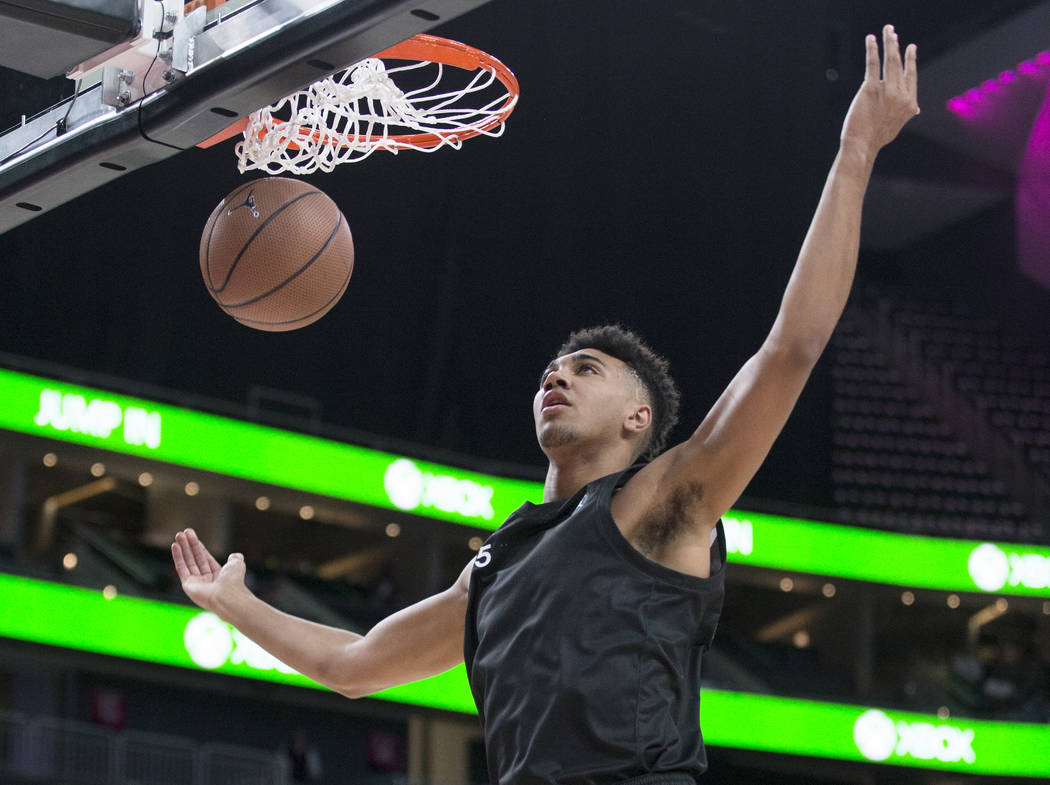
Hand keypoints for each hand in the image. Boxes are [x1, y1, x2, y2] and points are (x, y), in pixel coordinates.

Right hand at [171, 528, 246, 614]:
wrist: (227, 595)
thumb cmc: (233, 581)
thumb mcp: (237, 565)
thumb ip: (235, 558)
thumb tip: (235, 555)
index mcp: (217, 575)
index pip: (205, 558)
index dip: (198, 546)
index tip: (191, 536)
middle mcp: (205, 580)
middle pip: (195, 558)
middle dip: (189, 545)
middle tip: (182, 532)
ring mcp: (196, 583)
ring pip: (187, 561)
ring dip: (182, 548)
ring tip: (178, 535)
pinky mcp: (187, 585)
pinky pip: (181, 568)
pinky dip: (178, 557)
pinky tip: (175, 546)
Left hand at [840, 24, 918, 155]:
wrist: (862, 145)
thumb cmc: (877, 138)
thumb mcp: (897, 125)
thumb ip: (906, 113)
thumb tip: (916, 109)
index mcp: (909, 104)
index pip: (911, 77)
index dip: (910, 61)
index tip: (911, 48)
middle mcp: (901, 95)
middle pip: (900, 65)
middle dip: (897, 46)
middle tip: (894, 33)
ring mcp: (886, 91)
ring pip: (890, 61)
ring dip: (889, 43)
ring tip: (888, 30)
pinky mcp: (870, 89)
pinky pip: (873, 65)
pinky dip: (872, 50)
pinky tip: (871, 39)